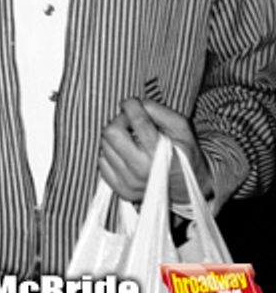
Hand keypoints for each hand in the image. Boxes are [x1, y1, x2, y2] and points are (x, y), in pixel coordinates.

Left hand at [99, 98, 213, 203]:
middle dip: (119, 121)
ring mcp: (129, 182)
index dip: (131, 105)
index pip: (137, 121)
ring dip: (115, 138)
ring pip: (104, 145)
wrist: (189, 187)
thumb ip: (161, 112)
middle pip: (111, 132)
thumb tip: (138, 104)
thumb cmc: (185, 153)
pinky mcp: (121, 189)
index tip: (131, 103)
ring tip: (131, 140)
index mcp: (160, 153)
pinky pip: (102, 162)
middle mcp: (142, 170)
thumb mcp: (182, 128)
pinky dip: (111, 154)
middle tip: (129, 123)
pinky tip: (126, 154)